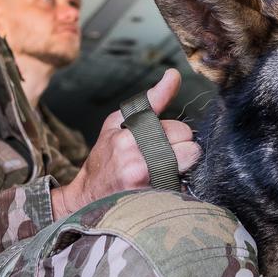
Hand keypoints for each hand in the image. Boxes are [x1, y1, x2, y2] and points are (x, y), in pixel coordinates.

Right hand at [50, 69, 201, 217]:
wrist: (86, 198)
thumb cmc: (105, 157)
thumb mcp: (118, 123)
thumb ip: (151, 100)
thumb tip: (174, 74)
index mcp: (130, 134)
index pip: (180, 130)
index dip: (175, 136)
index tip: (164, 141)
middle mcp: (135, 157)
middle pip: (191, 150)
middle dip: (182, 153)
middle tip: (160, 159)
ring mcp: (143, 183)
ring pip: (188, 171)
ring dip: (179, 171)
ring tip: (156, 173)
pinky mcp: (148, 202)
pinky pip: (179, 190)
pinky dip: (172, 189)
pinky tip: (153, 189)